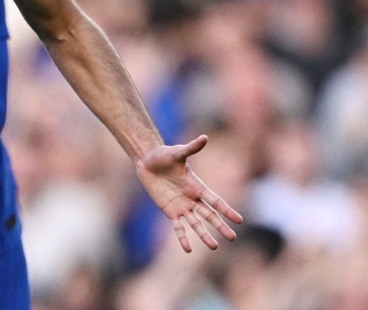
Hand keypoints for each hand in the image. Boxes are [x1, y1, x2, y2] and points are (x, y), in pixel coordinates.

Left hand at [136, 134, 243, 252]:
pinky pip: (177, 226)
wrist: (147, 161)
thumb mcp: (177, 152)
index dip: (227, 210)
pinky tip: (187, 249)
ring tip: (214, 247)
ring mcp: (181, 206)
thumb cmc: (163, 155)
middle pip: (209, 215)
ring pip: (196, 223)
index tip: (240, 220)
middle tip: (232, 238)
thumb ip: (191, 148)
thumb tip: (205, 137)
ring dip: (204, 235)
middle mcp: (192, 198)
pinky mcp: (169, 210)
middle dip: (220, 226)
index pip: (215, 200)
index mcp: (197, 186)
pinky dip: (182, 237)